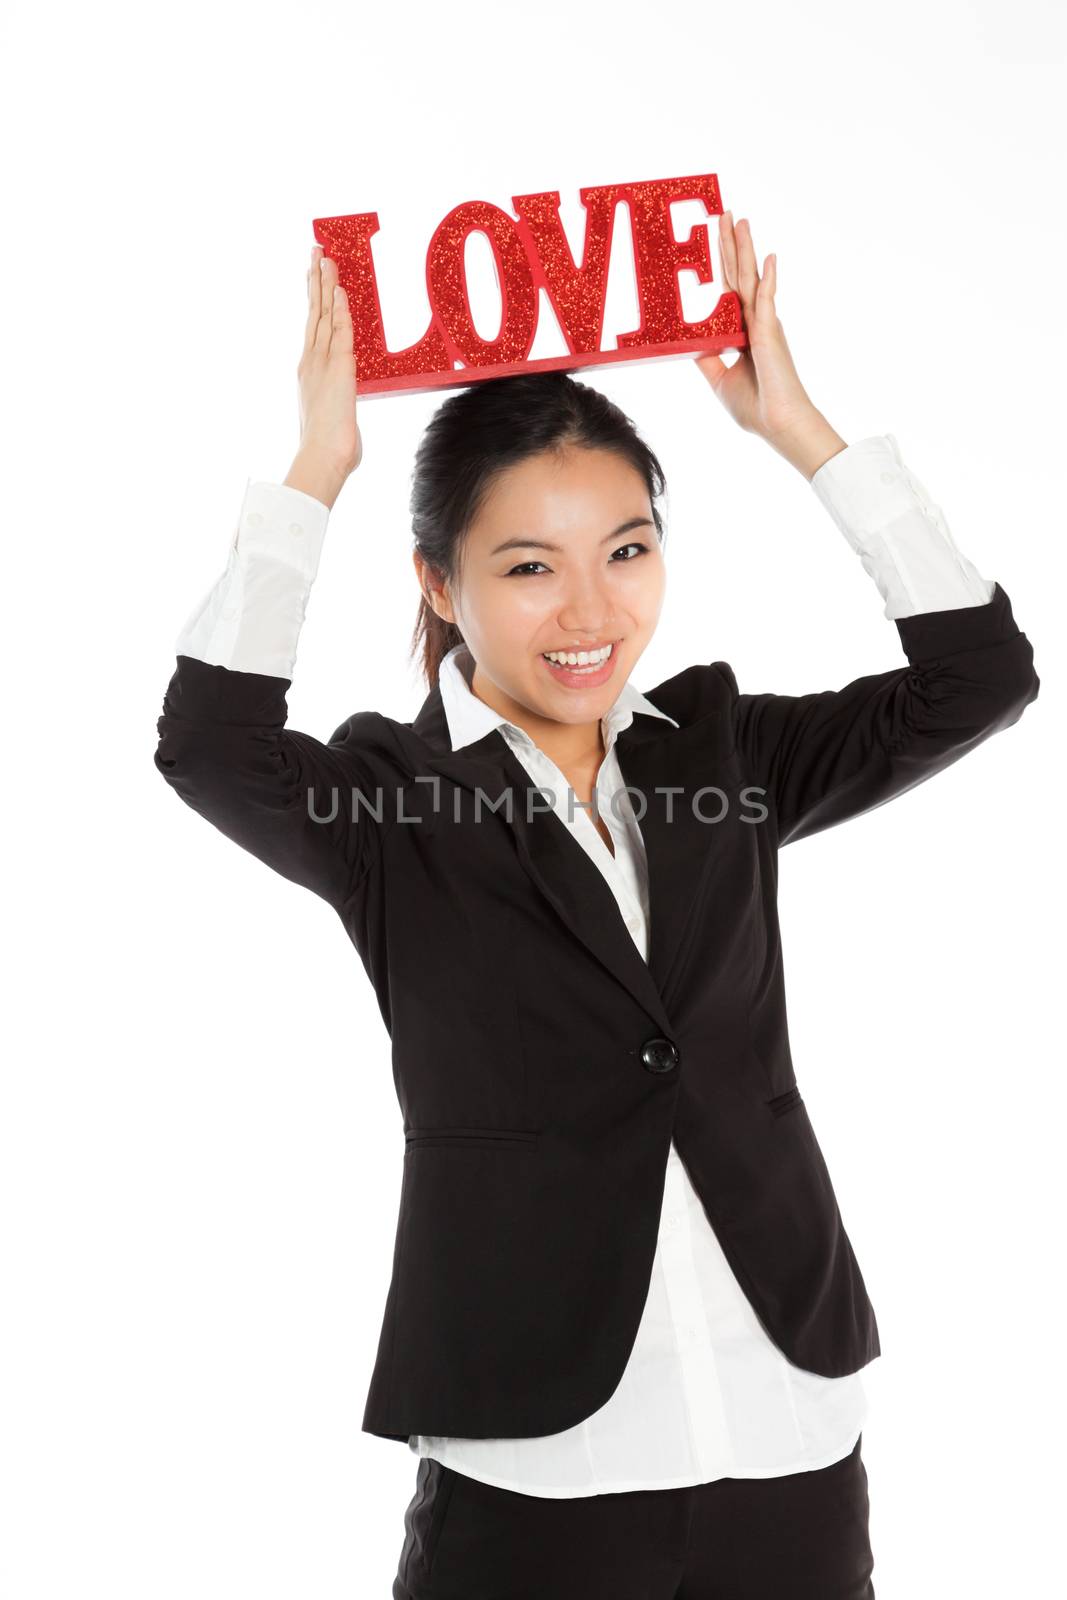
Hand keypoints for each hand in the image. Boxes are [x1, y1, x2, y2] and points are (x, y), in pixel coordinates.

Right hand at [295, 245, 361, 480]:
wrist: (322, 458)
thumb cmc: (329, 449)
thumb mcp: (335, 423)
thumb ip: (340, 416)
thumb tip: (347, 430)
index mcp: (310, 373)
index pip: (313, 329)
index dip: (314, 302)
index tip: (314, 279)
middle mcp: (311, 363)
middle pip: (314, 313)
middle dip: (314, 282)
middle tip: (315, 254)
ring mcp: (322, 363)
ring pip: (323, 315)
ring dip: (325, 285)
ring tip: (323, 258)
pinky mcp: (339, 368)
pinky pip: (340, 330)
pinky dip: (339, 308)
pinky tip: (339, 288)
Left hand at [694, 214, 831, 460]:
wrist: (778, 424)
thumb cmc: (756, 406)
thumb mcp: (718, 379)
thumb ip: (706, 358)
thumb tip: (689, 344)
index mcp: (743, 331)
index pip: (729, 289)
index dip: (723, 264)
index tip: (716, 238)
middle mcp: (755, 322)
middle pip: (739, 276)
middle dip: (731, 245)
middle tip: (725, 214)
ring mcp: (764, 325)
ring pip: (750, 280)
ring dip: (745, 250)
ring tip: (740, 221)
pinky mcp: (769, 334)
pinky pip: (766, 301)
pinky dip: (766, 279)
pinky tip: (767, 258)